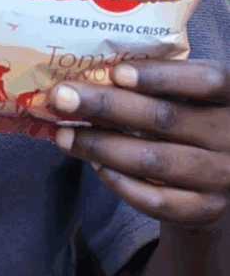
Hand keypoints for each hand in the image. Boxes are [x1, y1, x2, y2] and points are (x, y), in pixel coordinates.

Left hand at [51, 61, 229, 227]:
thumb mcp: (190, 92)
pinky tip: (95, 165)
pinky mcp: (204, 209)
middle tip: (62, 96)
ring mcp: (221, 176)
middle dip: (107, 105)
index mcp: (229, 95)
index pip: (204, 80)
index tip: (116, 72)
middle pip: (165, 119)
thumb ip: (158, 79)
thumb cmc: (192, 115)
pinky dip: (120, 182)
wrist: (221, 174)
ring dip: (101, 145)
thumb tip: (90, 67)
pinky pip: (156, 200)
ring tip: (64, 134)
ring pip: (153, 160)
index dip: (161, 76)